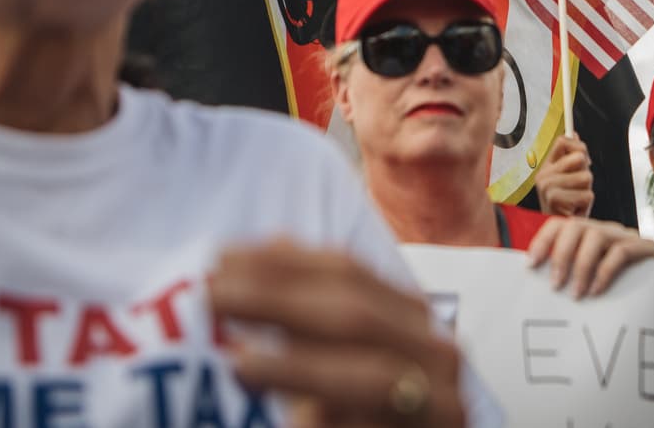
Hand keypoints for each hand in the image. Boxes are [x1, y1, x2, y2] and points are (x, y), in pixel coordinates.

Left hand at [208, 239, 464, 426]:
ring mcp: (440, 405)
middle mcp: (435, 353)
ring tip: (239, 363)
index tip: (222, 258)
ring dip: (300, 367)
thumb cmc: (357, 410)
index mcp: (410, 317)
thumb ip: (313, 310)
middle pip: (357, 315)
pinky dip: (326, 421)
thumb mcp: (336, 355)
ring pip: (372, 377)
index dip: (283, 263)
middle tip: (214, 296)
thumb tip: (271, 242)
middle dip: (279, 301)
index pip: (348, 272)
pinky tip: (288, 421)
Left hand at [526, 218, 653, 299]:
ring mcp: (625, 236)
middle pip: (576, 226)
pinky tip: (596, 291)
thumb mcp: (592, 278)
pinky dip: (605, 271)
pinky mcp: (645, 249)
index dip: (542, 241)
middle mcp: (604, 230)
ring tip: (576, 294)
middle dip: (560, 254)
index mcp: (587, 235)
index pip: (559, 224)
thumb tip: (540, 286)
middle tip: (554, 285)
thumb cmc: (622, 285)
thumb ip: (571, 276)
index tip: (530, 265)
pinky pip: (621, 252)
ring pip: (597, 236)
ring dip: (582, 265)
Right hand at [535, 134, 594, 217]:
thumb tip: (574, 133)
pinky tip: (575, 210)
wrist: (561, 232)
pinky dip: (586, 204)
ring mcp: (547, 187)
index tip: (583, 160)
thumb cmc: (567, 205)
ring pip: (586, 177)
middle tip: (578, 186)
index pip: (563, 141)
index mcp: (546, 167)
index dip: (579, 147)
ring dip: (587, 190)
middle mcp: (543, 175)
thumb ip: (570, 156)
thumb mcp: (569, 178)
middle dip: (586, 172)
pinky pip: (587, 194)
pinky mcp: (556, 200)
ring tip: (576, 200)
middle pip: (579, 157)